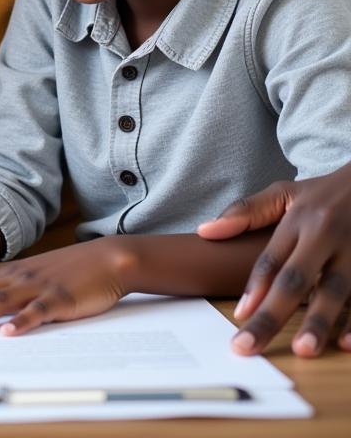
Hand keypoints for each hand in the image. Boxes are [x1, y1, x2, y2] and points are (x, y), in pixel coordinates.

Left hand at [0, 238, 132, 335]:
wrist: (107, 258)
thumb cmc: (70, 271)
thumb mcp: (34, 277)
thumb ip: (12, 290)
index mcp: (10, 275)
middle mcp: (18, 279)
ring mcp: (38, 287)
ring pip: (1, 302)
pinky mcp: (60, 299)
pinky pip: (38, 312)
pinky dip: (22, 322)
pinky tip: (8, 333)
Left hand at [197, 164, 350, 356]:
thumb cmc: (323, 194)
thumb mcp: (284, 192)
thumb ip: (246, 211)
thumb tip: (204, 231)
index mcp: (299, 220)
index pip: (271, 259)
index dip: (254, 288)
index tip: (238, 316)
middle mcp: (325, 237)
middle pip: (295, 280)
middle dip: (272, 315)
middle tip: (249, 345)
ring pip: (336, 291)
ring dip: (319, 321)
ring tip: (302, 349)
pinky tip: (347, 344)